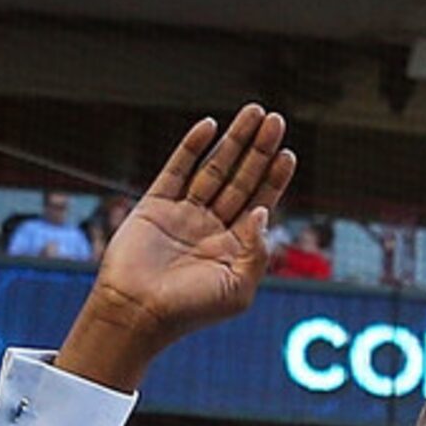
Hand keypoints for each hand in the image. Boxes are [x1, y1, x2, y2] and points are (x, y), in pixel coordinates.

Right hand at [55, 104, 298, 391]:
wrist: (138, 312)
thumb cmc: (190, 310)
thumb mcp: (237, 289)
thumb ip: (256, 252)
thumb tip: (265, 212)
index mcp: (234, 247)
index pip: (260, 204)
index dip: (274, 178)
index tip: (287, 153)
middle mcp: (211, 227)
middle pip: (242, 180)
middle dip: (259, 150)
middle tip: (276, 120)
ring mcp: (183, 214)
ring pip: (214, 168)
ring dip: (233, 141)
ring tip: (254, 112)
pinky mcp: (155, 205)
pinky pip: (177, 169)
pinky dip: (192, 147)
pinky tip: (210, 126)